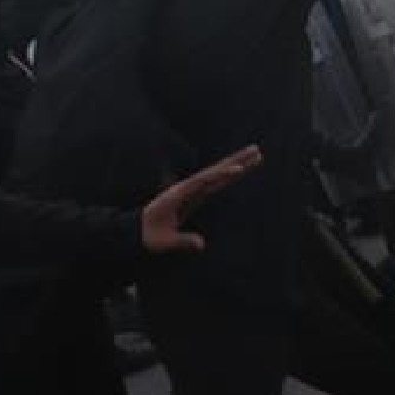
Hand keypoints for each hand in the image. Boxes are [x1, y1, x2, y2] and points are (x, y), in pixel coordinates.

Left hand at [139, 146, 262, 253]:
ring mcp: (193, 189)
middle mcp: (187, 187)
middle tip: (256, 149)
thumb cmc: (149, 235)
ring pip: (218, 173)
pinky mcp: (197, 194)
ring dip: (237, 163)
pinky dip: (230, 174)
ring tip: (256, 154)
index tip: (238, 169)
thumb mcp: (163, 242)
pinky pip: (216, 181)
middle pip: (215, 170)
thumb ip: (182, 241)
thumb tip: (201, 244)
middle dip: (236, 160)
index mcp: (179, 194)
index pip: (204, 181)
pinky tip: (241, 169)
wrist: (138, 229)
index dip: (221, 174)